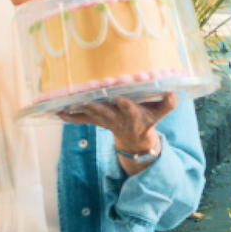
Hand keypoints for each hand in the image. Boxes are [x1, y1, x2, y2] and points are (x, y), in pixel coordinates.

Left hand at [59, 92, 178, 173]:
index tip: (118, 96)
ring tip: (66, 102)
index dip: (123, 104)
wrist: (136, 140)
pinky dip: (70, 117)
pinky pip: (82, 120)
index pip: (129, 109)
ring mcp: (105, 121)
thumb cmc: (148, 119)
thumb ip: (168, 103)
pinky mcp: (97, 121)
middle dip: (96, 104)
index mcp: (134, 116)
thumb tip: (173, 91)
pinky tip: (57, 112)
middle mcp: (117, 119)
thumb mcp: (160, 113)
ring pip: (91, 114)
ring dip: (79, 108)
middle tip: (86, 95)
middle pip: (106, 112)